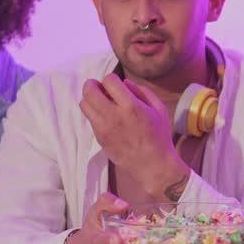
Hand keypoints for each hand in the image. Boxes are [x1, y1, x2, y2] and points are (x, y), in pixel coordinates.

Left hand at [79, 74, 189, 200]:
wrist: (152, 164)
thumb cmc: (159, 136)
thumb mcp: (159, 109)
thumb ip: (142, 91)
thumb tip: (124, 82)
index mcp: (131, 106)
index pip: (108, 81)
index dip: (111, 78)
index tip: (117, 84)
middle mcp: (114, 116)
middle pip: (89, 90)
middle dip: (93, 84)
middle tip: (102, 88)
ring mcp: (104, 128)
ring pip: (84, 104)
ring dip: (91, 99)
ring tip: (102, 102)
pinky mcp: (99, 138)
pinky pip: (89, 118)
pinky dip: (94, 113)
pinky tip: (106, 116)